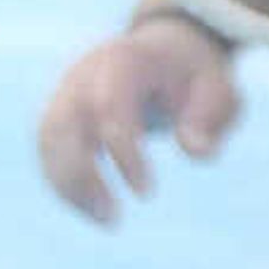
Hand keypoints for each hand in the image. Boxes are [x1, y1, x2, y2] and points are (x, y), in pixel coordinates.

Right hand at [39, 12, 242, 225]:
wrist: (165, 49)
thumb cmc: (195, 76)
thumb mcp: (219, 89)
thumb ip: (211, 117)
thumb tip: (194, 151)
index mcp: (125, 59)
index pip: (109, 105)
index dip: (123, 152)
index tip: (147, 193)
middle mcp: (86, 72)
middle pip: (63, 122)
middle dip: (80, 174)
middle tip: (113, 218)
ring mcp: (68, 89)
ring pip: (48, 139)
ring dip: (67, 185)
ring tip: (105, 220)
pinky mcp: (61, 110)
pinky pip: (49, 148)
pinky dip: (64, 182)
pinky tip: (92, 210)